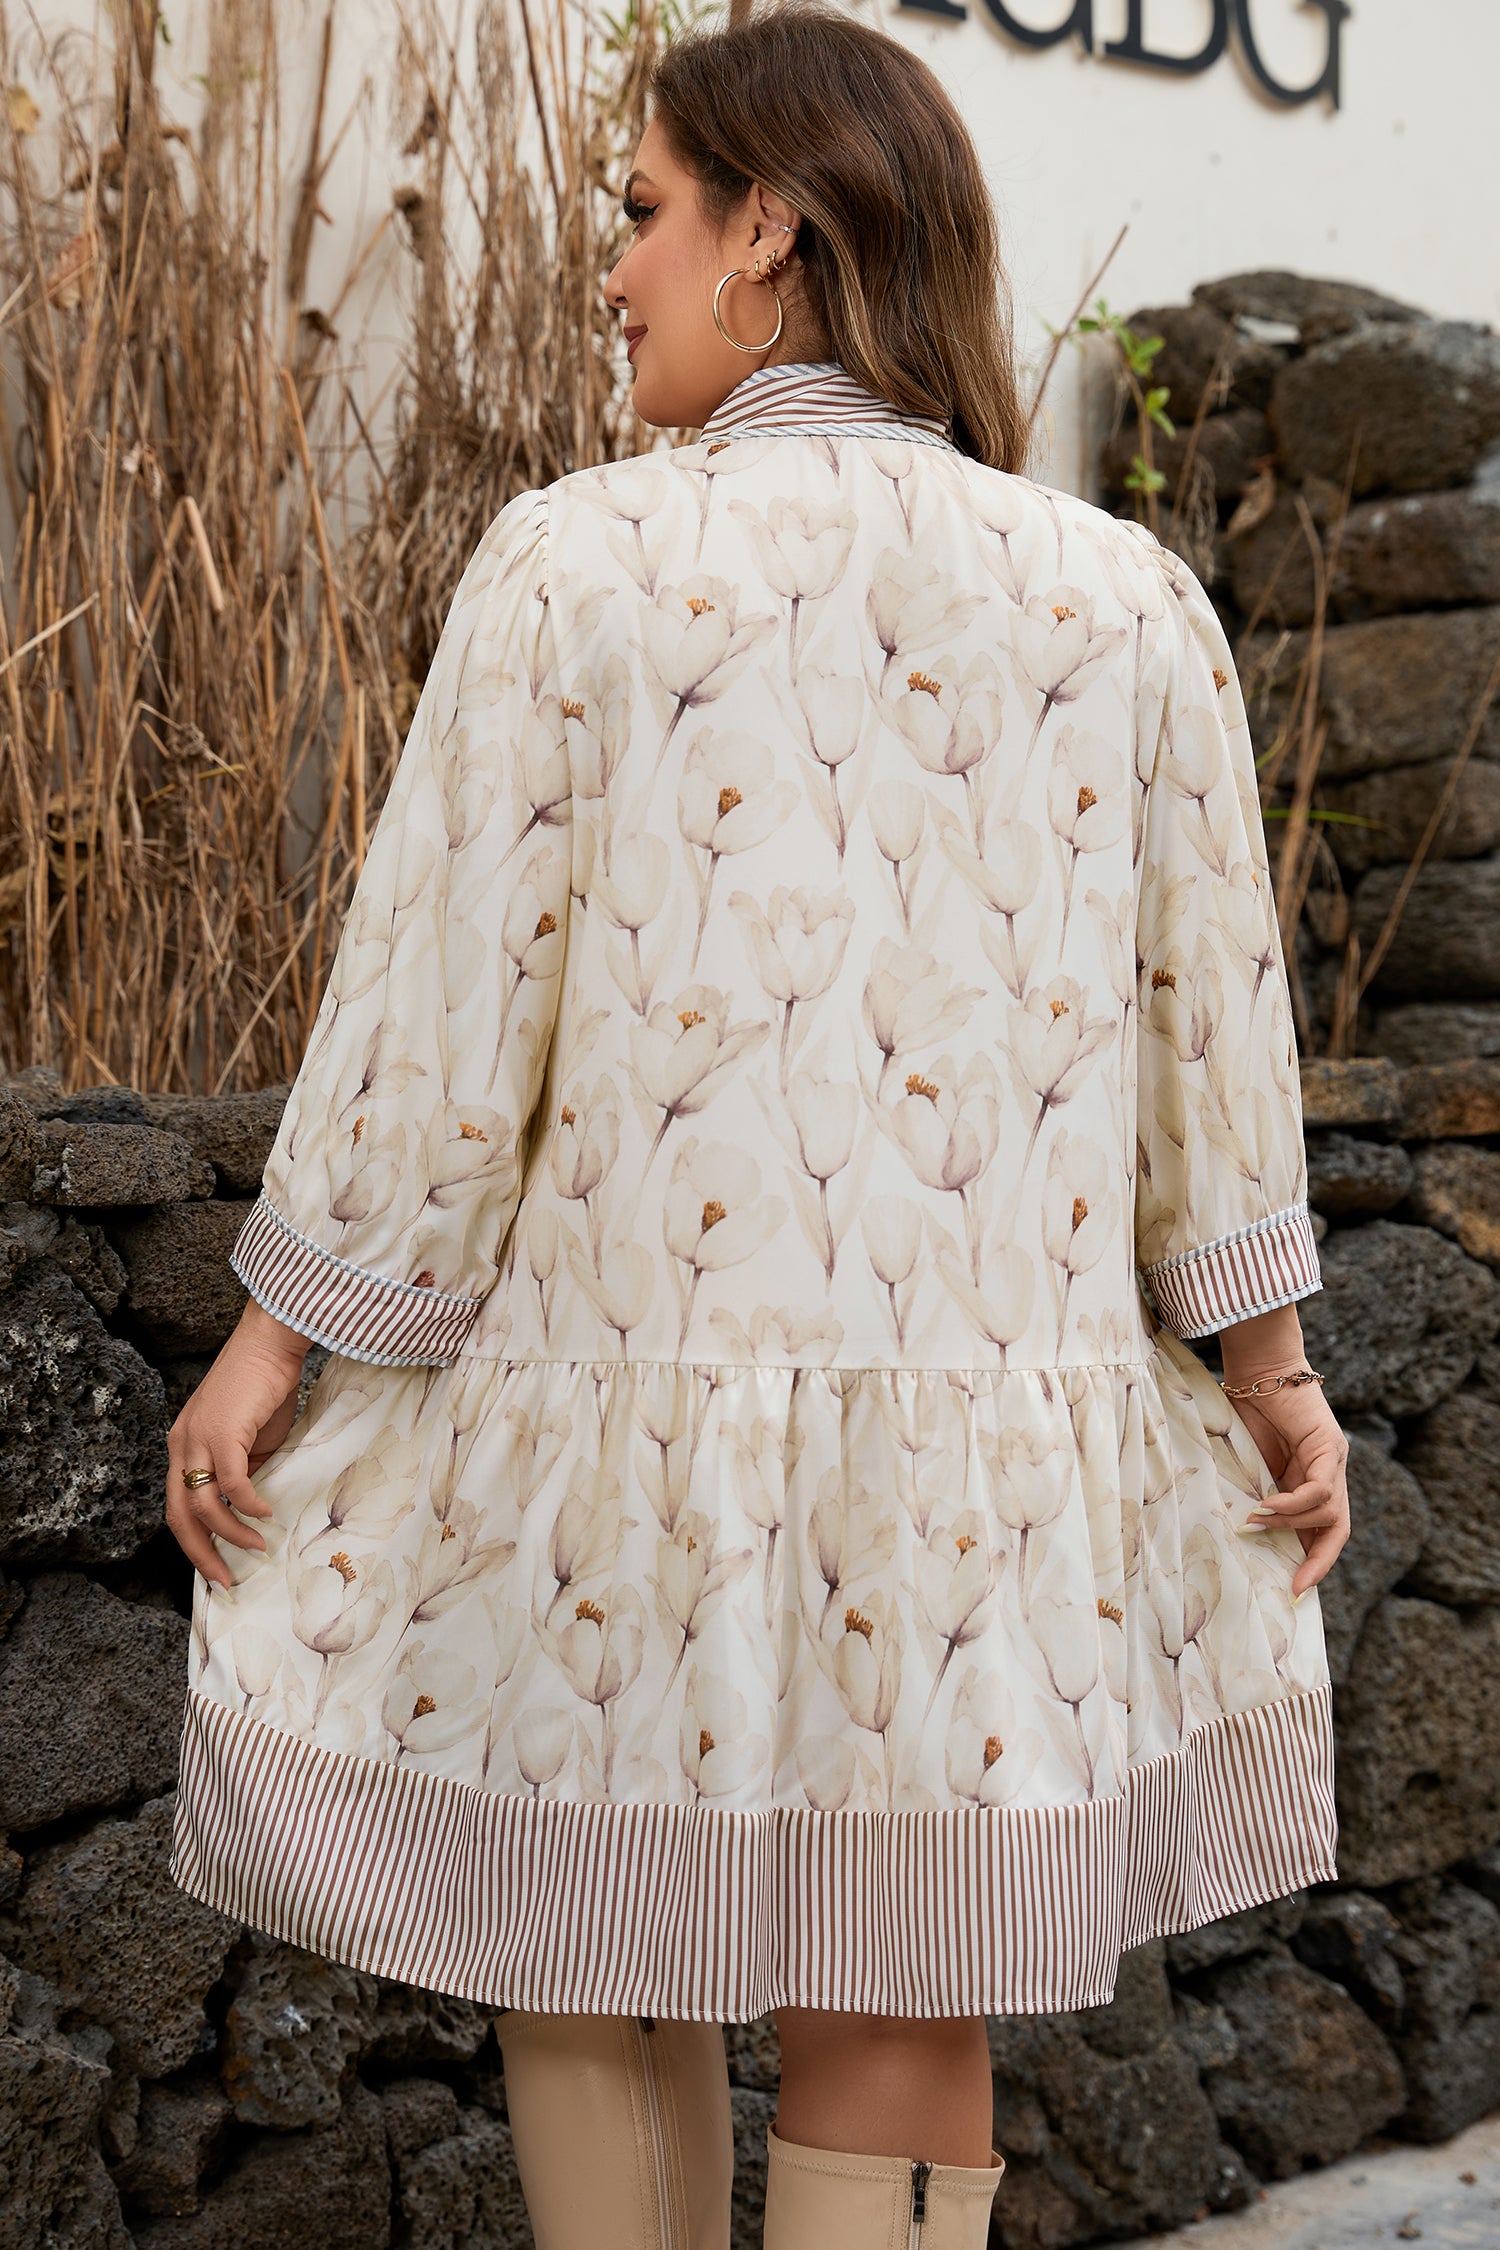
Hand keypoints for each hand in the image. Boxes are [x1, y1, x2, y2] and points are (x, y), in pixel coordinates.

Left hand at [165, 1302, 307, 1589]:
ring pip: (202, 1504)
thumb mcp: (247, 1441)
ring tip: (256, 1547)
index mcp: (182, 1447)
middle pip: (178, 1515)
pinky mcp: (222, 1432)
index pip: (177, 1507)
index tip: (218, 1569)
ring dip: (230, 1534)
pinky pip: (230, 1482)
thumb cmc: (263, 1387)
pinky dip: (247, 1505)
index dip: (195, 1542)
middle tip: (225, 1581)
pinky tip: (265, 1514)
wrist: (270, 1343)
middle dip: (201, 1554)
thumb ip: (240, 1472)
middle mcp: (180, 1445)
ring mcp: (197, 1439)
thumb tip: (246, 1509)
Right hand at [1224, 1375, 1349, 1597]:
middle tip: (1294, 1585)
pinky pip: (1319, 1489)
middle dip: (1317, 1562)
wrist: (1256, 1368)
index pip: (1322, 1531)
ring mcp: (1334, 1461)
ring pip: (1328, 1512)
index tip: (1292, 1592)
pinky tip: (1266, 1505)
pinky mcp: (1331, 1446)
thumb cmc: (1245, 1411)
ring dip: (1288, 1523)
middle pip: (1336, 1530)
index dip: (1312, 1562)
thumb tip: (1238, 1532)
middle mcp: (1330, 1475)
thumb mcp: (1248, 1464)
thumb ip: (1253, 1493)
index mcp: (1310, 1482)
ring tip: (1256, 1519)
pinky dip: (1293, 1504)